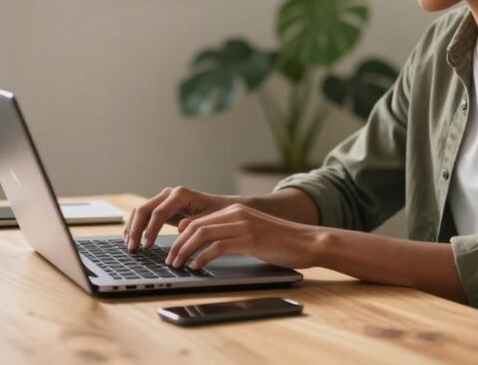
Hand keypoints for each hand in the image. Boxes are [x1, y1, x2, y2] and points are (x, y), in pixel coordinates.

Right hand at [123, 186, 235, 250]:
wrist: (223, 207)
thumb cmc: (219, 213)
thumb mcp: (211, 219)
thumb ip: (195, 223)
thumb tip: (180, 229)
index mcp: (181, 194)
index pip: (159, 212)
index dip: (150, 229)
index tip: (147, 245)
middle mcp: (169, 193)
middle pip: (144, 209)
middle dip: (136, 229)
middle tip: (133, 248)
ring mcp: (164, 198)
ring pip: (140, 210)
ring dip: (132, 228)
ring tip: (130, 246)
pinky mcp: (162, 206)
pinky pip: (144, 215)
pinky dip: (136, 226)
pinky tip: (132, 239)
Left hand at [165, 203, 320, 270]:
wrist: (308, 241)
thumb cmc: (281, 241)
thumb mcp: (253, 232)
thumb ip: (232, 234)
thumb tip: (207, 247)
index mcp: (236, 210)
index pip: (198, 219)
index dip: (181, 235)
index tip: (173, 249)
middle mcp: (237, 214)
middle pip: (195, 226)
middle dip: (178, 244)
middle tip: (169, 260)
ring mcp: (243, 225)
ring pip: (202, 234)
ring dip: (185, 251)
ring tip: (177, 265)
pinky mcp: (250, 240)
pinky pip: (218, 247)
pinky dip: (202, 257)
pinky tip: (196, 267)